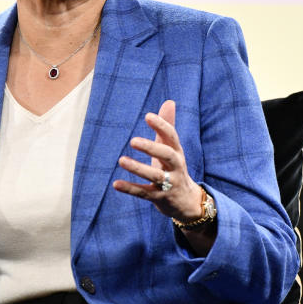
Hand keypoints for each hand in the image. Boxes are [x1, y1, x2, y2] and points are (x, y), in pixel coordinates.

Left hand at [112, 100, 206, 222]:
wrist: (186, 202)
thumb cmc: (173, 168)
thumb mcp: (172, 148)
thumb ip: (168, 126)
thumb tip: (169, 101)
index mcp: (177, 152)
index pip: (172, 137)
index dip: (162, 126)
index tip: (148, 116)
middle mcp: (175, 167)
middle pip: (167, 156)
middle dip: (151, 148)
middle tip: (132, 141)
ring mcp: (168, 183)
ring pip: (155, 175)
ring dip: (138, 168)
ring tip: (121, 160)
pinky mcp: (159, 198)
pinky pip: (144, 193)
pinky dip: (130, 188)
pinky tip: (116, 184)